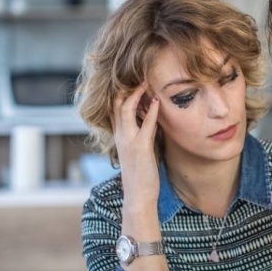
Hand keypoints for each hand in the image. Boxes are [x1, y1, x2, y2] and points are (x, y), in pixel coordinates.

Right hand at [112, 84, 159, 209]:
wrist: (138, 195)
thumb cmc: (140, 174)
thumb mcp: (138, 151)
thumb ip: (140, 135)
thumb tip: (149, 122)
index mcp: (118, 136)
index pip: (114, 108)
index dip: (121, 94)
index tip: (132, 82)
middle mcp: (120, 135)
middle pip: (116, 104)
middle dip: (126, 88)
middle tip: (139, 76)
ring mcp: (129, 140)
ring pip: (126, 110)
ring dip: (136, 94)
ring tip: (146, 82)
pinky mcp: (141, 147)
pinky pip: (146, 125)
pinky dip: (151, 111)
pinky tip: (157, 101)